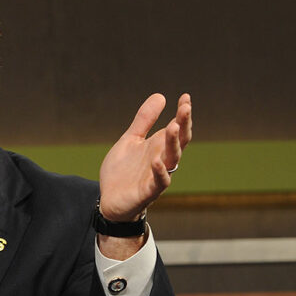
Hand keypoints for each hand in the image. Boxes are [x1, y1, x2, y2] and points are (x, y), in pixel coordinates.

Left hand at [99, 93, 192, 220]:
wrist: (109, 199)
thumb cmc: (123, 171)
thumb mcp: (130, 140)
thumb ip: (144, 121)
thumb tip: (160, 96)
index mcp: (159, 146)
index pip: (177, 128)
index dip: (182, 114)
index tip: (185, 97)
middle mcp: (162, 159)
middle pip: (179, 142)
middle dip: (183, 125)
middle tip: (185, 108)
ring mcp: (157, 175)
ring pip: (172, 159)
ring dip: (173, 144)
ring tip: (173, 126)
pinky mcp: (148, 192)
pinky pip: (159, 182)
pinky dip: (160, 172)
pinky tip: (156, 161)